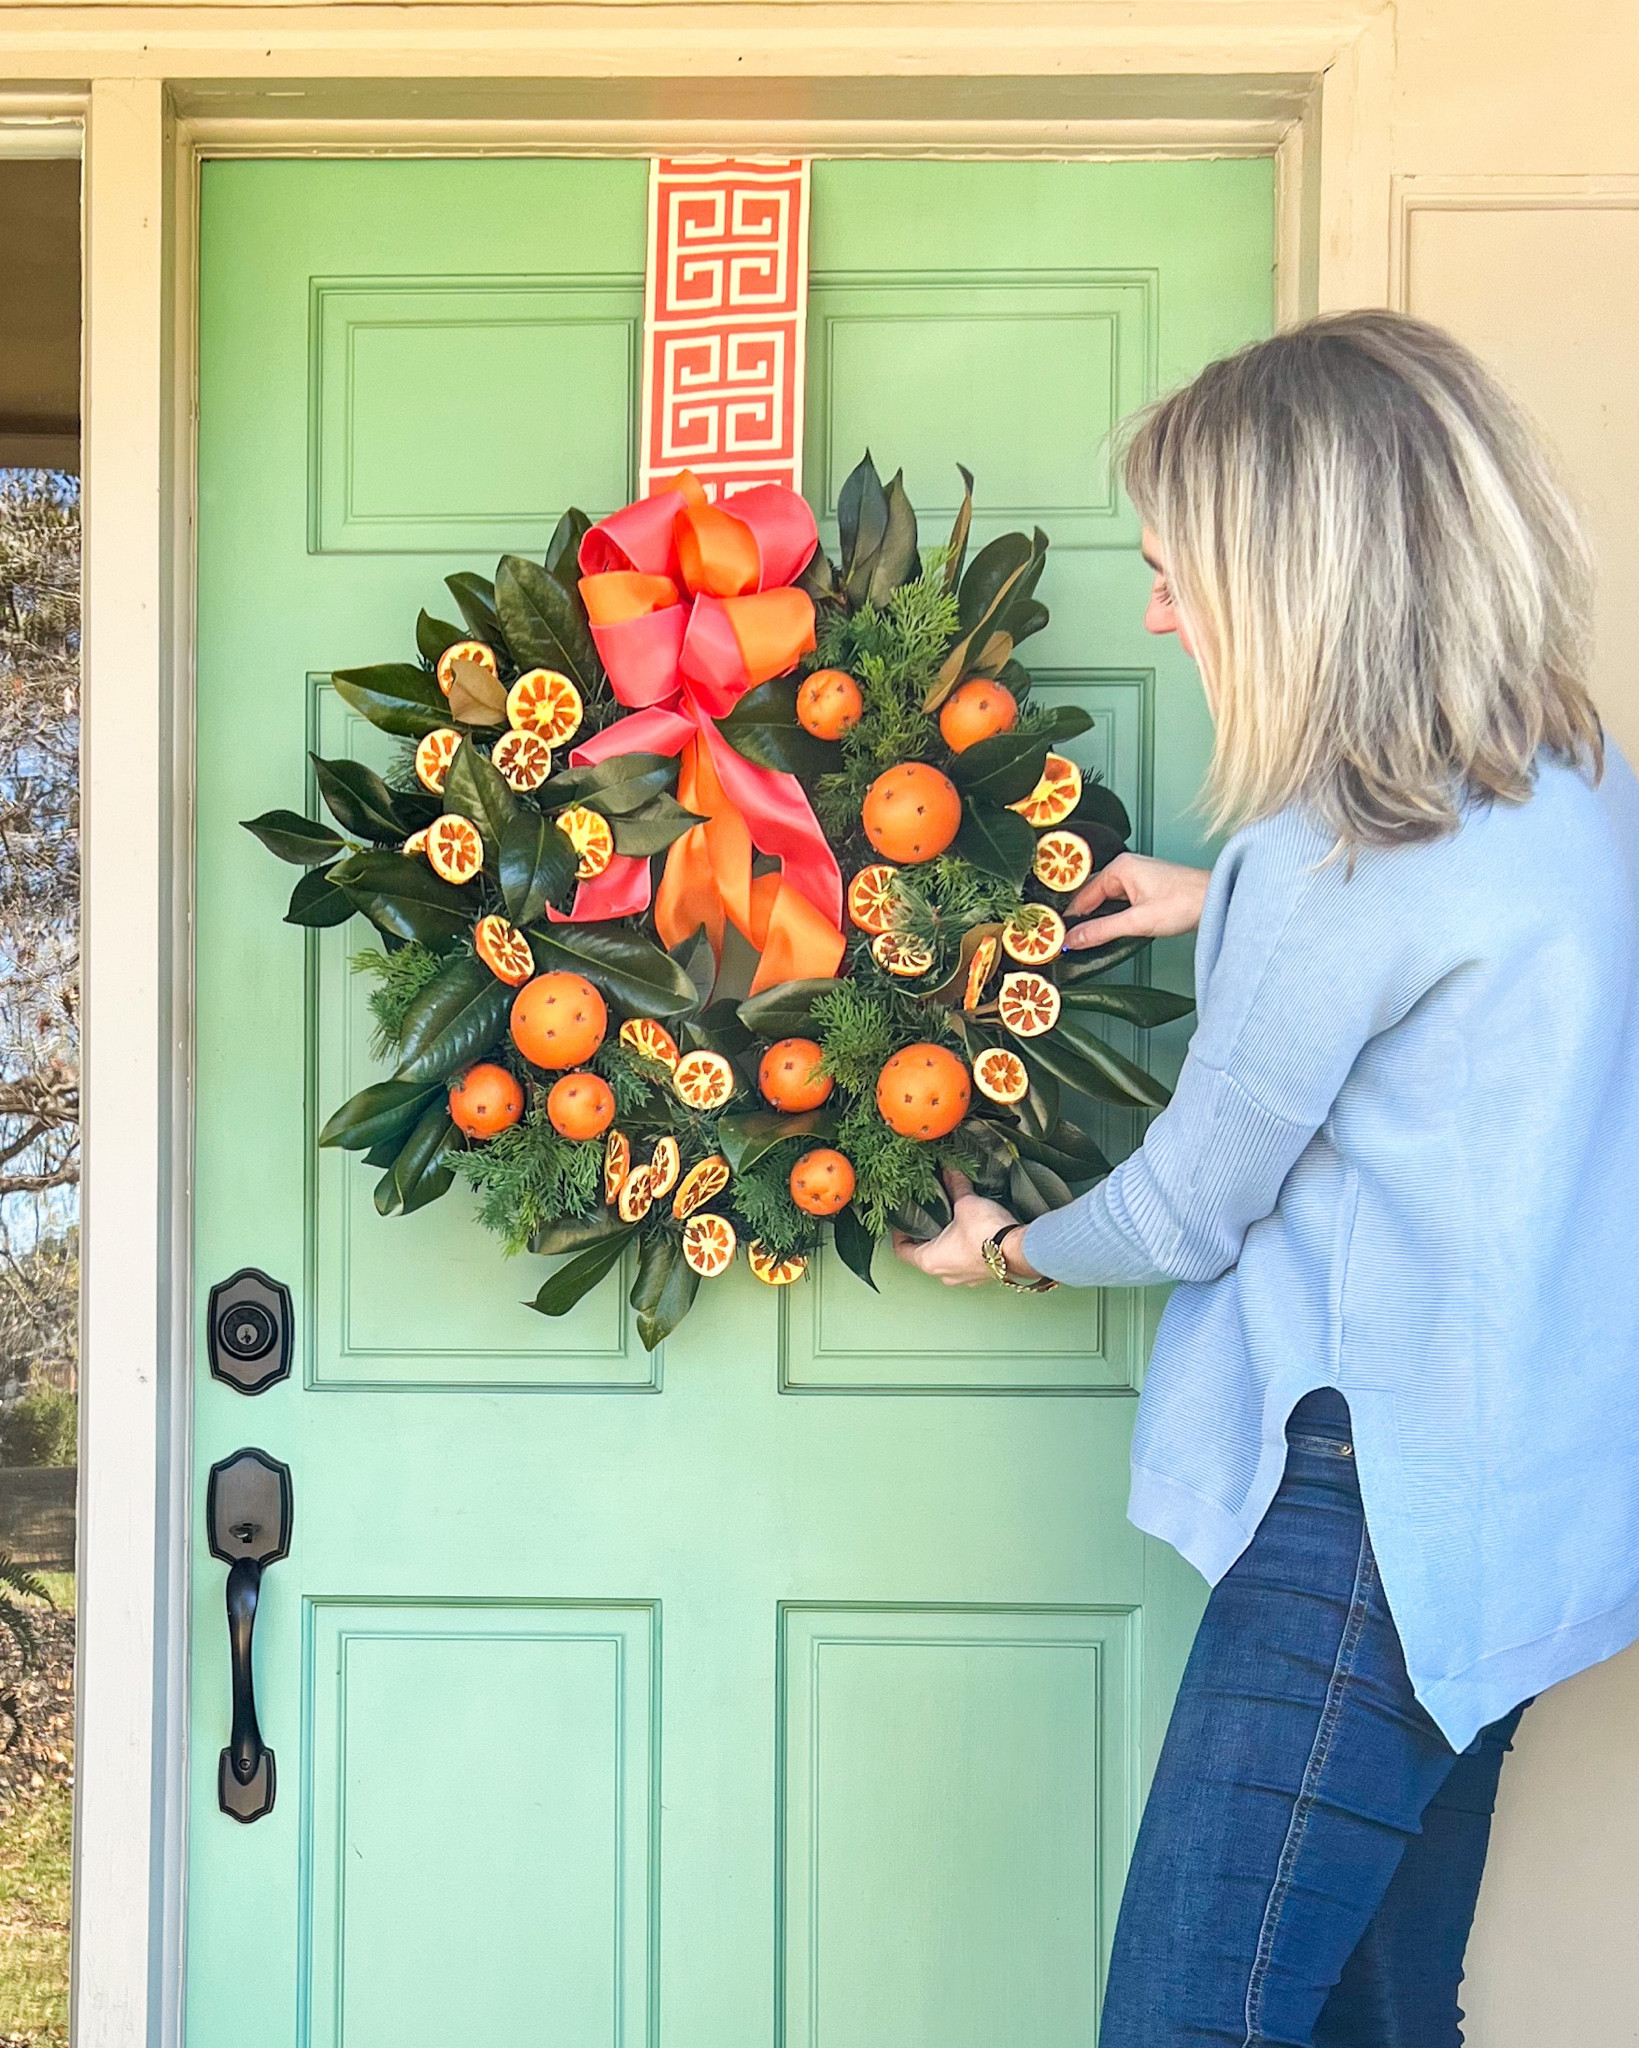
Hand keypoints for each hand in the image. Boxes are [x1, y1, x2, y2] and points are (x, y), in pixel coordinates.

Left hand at [891, 1169, 1042, 1286]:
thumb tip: (950, 1172)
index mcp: (930, 1261)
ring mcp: (965, 1279)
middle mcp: (944, 1274)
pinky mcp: (983, 1276)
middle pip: (925, 1256)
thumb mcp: (966, 1204)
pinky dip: (966, 1250)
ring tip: (952, 1223)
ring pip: (947, 1261)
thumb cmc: (987, 1234)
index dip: (899, 1234)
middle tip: (928, 1217)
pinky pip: (967, 1263)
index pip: (902, 1251)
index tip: (903, 1221)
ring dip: (947, 1245)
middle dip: (926, 1236)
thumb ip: (955, 1186)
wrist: (1019, 1251)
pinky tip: (973, 1234)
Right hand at [1065, 852, 1209, 948]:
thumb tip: (1073, 939)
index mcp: (1120, 867)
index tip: (1059, 938)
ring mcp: (1137, 878)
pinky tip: (1110, 931)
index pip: (1083, 895)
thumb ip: (1101, 931)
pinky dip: (1113, 917)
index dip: (1071, 918)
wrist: (1218, 901)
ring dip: (1098, 919)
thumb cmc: (1187, 902)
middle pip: (1093, 896)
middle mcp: (1127, 868)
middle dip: (1082, 919)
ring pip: (1107, 901)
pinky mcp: (1147, 889)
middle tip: (1069, 941)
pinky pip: (1120, 903)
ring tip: (1086, 939)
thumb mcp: (1138, 922)